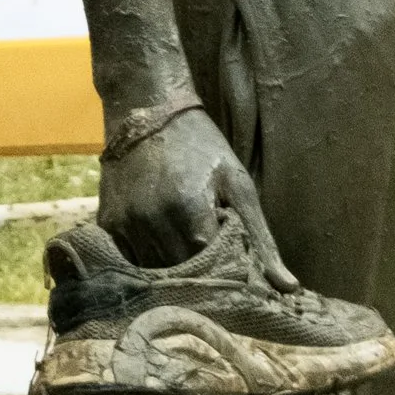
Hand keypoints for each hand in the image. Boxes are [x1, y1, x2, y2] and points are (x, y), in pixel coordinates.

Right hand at [97, 98, 288, 277]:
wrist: (146, 106)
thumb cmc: (200, 144)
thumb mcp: (237, 183)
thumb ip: (261, 239)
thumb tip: (288, 288)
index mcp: (188, 209)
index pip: (213, 268)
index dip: (225, 269)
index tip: (233, 260)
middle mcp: (151, 221)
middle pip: (182, 274)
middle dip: (200, 272)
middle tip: (210, 255)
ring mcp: (124, 223)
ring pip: (154, 272)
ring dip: (173, 267)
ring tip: (184, 242)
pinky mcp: (106, 222)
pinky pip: (130, 260)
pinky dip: (147, 258)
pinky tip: (159, 238)